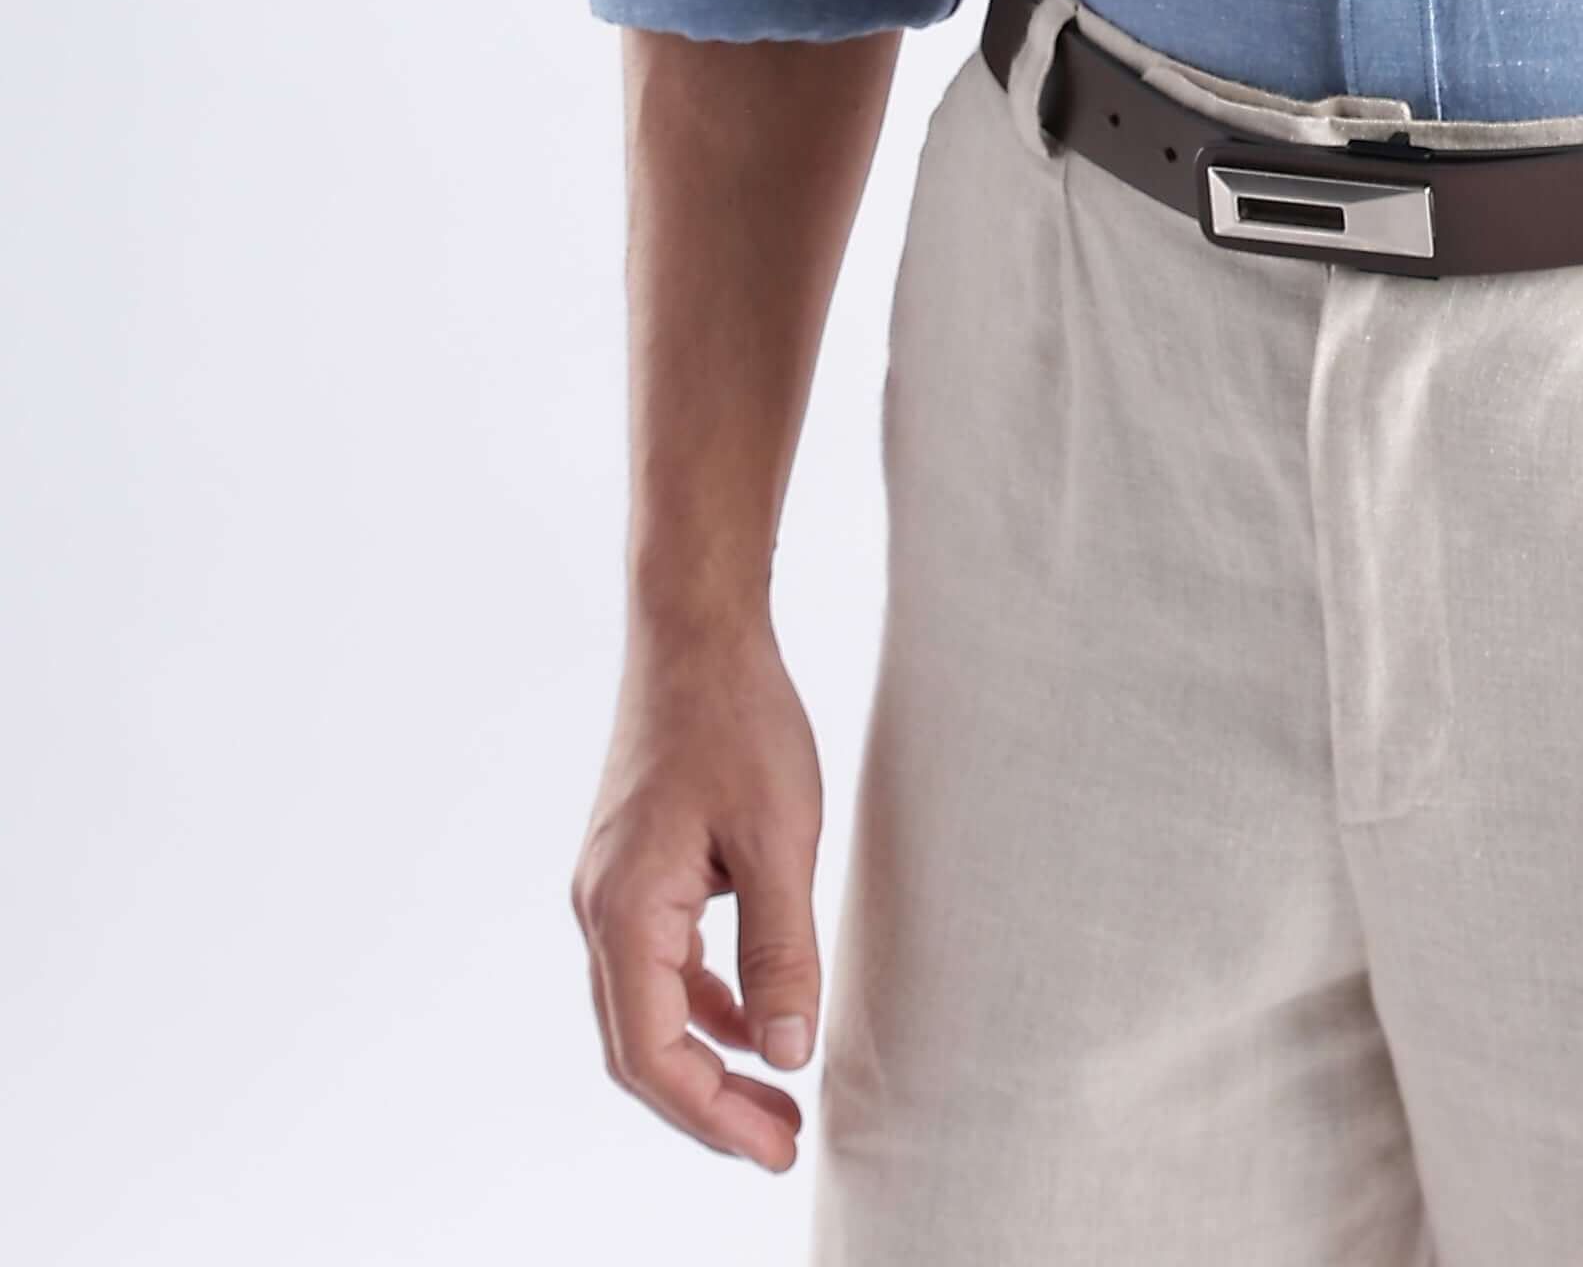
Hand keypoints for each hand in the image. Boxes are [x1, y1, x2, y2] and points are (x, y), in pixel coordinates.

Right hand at [572, 613, 825, 1171]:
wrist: (696, 631)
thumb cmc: (739, 721)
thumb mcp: (779, 836)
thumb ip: (781, 948)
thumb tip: (786, 1052)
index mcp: (625, 910)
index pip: (652, 1053)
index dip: (711, 1113)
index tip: (774, 1146)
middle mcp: (601, 910)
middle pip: (640, 1045)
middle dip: (708, 1104)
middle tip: (781, 1141)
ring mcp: (612, 890)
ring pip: (647, 1009)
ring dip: (706, 1059)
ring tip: (775, 1098)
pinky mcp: (636, 870)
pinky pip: (660, 965)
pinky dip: (704, 1004)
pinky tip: (754, 1020)